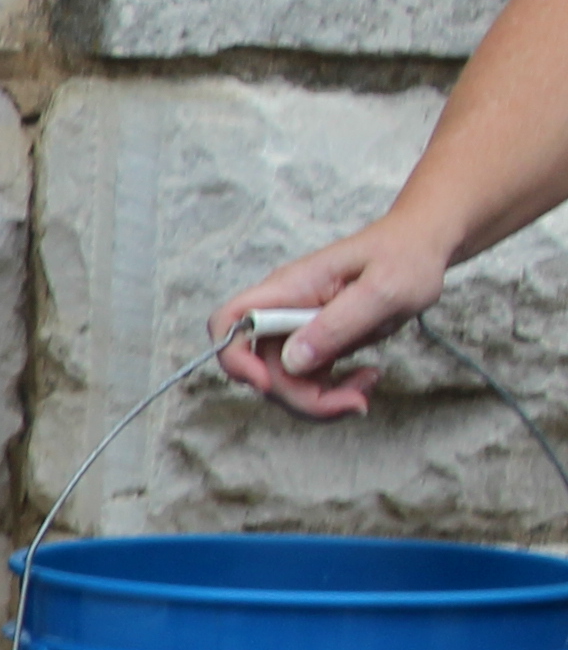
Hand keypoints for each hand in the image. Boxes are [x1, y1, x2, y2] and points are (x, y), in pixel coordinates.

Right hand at [217, 223, 452, 414]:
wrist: (421, 248)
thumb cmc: (405, 257)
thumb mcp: (383, 290)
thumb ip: (338, 324)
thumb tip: (293, 360)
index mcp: (289, 289)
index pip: (230, 321)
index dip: (235, 357)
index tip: (267, 382)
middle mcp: (284, 311)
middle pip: (261, 367)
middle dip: (300, 395)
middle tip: (353, 401)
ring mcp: (298, 329)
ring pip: (285, 381)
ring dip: (321, 399)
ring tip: (366, 386)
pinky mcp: (317, 343)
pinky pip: (308, 380)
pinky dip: (334, 391)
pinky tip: (366, 377)